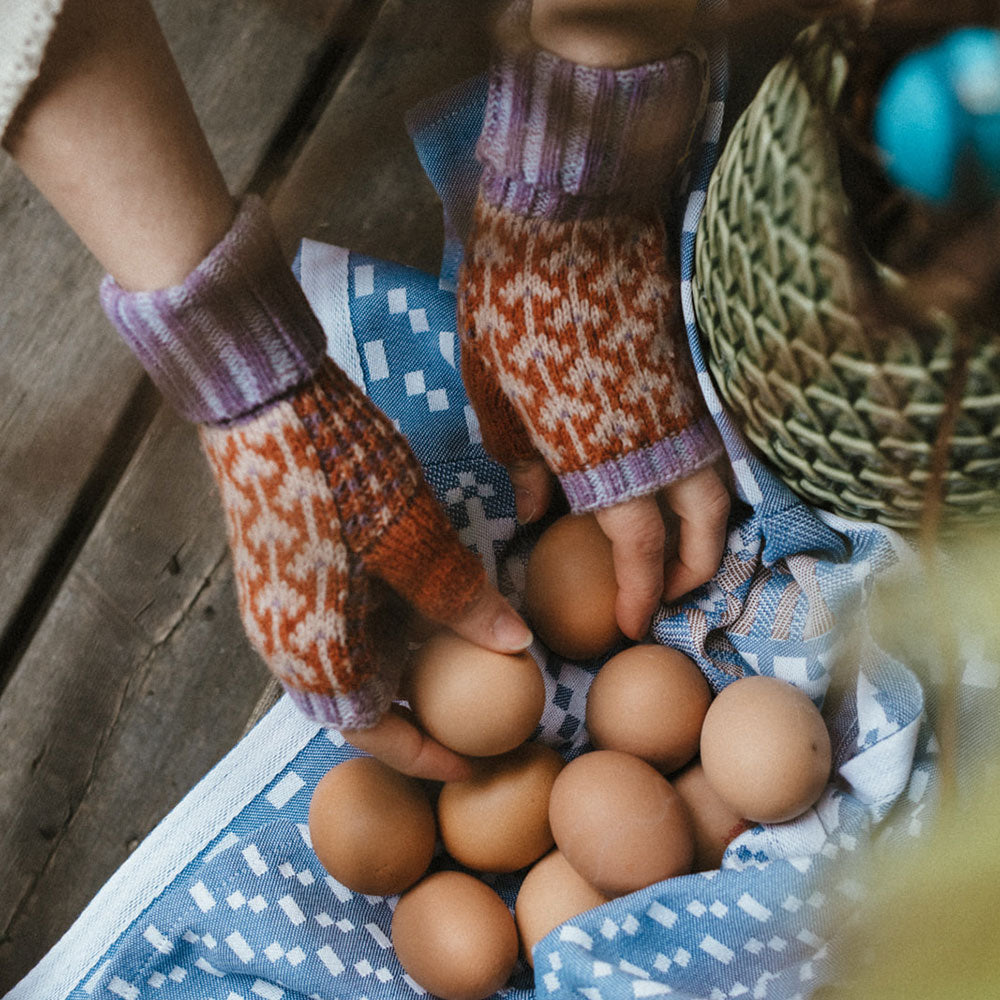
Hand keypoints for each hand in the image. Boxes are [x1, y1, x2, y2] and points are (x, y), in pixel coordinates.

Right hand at [101, 198, 531, 740]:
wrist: (262, 402)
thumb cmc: (338, 475)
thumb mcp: (414, 541)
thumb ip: (461, 601)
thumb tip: (517, 646)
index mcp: (316, 656)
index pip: (374, 734)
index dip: (427, 754)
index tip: (475, 761)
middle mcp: (288, 645)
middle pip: (359, 703)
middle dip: (416, 710)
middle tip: (474, 709)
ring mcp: (278, 608)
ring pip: (349, 660)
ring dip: (401, 664)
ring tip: (459, 654)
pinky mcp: (280, 574)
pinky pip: (335, 624)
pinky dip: (380, 628)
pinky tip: (422, 599)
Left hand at [457, 40, 726, 643]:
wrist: (571, 204)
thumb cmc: (512, 294)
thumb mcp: (490, 382)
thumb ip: (516, 453)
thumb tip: (537, 511)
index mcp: (596, 448)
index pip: (634, 544)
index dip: (635, 593)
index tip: (625, 627)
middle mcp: (654, 434)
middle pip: (700, 523)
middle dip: (693, 571)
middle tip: (669, 597)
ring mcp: (681, 399)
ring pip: (719, 484)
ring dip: (709, 528)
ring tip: (684, 552)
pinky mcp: (690, 367)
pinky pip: (712, 440)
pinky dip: (704, 477)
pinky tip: (681, 484)